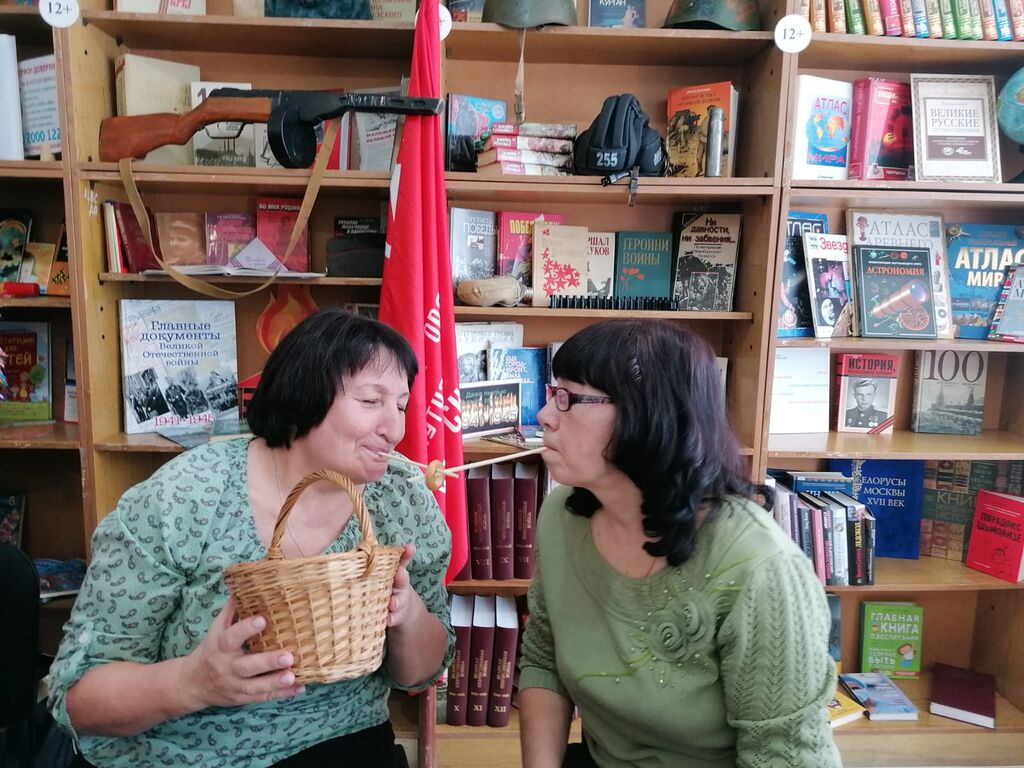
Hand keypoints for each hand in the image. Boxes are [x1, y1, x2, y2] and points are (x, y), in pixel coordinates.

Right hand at [180, 598, 305, 709]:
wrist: (191, 684)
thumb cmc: (211, 650)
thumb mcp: (216, 629)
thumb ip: (232, 611)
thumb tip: (246, 585)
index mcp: (220, 647)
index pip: (231, 637)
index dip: (245, 629)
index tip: (262, 619)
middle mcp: (226, 668)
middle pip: (246, 667)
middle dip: (267, 662)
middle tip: (288, 656)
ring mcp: (234, 686)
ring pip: (255, 687)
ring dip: (275, 682)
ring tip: (293, 676)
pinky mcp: (242, 698)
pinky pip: (262, 698)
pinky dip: (281, 694)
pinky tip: (299, 688)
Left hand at [386, 544, 424, 627]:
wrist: (408, 614)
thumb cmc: (393, 588)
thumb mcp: (393, 574)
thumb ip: (386, 561)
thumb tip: (368, 543)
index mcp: (398, 575)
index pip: (402, 561)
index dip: (406, 554)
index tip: (409, 548)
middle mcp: (400, 588)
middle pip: (402, 581)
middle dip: (401, 577)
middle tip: (399, 573)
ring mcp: (399, 603)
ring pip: (398, 602)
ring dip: (396, 601)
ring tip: (392, 602)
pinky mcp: (395, 618)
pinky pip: (393, 619)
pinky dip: (391, 619)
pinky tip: (388, 619)